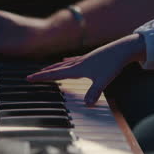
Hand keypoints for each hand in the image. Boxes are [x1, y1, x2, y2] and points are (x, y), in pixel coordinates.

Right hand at [27, 34, 145, 105]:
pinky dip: (66, 61)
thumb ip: (94, 92)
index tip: (29, 78)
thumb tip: (87, 105)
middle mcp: (78, 63)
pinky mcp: (90, 57)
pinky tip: (65, 59)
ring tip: (45, 69)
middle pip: (56, 68)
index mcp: (77, 68)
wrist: (123, 48)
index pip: (55, 74)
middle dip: (44, 73)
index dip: (42, 77)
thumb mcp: (104, 80)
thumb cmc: (113, 64)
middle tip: (32, 76)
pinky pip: (73, 60)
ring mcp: (83, 59)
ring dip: (53, 67)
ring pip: (64, 64)